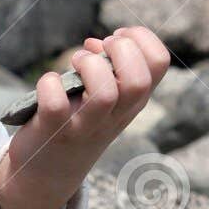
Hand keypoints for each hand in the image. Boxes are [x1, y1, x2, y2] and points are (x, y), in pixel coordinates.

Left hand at [0, 25, 170, 208]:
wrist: (49, 172)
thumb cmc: (78, 123)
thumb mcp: (107, 100)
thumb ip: (110, 70)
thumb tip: (96, 43)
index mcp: (133, 102)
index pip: (160, 62)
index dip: (140, 38)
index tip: (114, 37)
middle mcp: (116, 116)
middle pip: (139, 79)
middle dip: (119, 49)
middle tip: (95, 49)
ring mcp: (85, 126)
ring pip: (104, 94)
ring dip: (88, 66)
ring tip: (75, 63)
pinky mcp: (54, 131)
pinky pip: (55, 104)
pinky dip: (49, 83)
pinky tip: (49, 82)